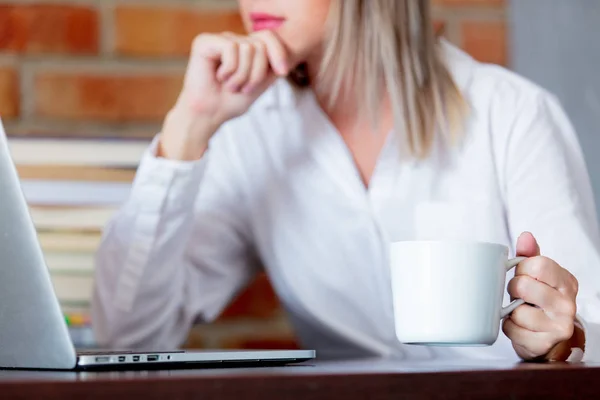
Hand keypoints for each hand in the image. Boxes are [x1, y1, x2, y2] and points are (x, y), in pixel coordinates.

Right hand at [159, 30, 290, 159]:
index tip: (282, 73)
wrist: (208, 116)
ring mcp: (218, 40)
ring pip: (248, 48)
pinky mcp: (204, 41)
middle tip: (242, 88)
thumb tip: (289, 55)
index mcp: (244, 49)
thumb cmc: (230, 103)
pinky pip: (231, 48)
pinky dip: (230, 70)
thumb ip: (272, 68)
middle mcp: (232, 40)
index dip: (279, 53)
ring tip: (229, 85)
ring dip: (242, 75)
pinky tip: (218, 77)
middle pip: (261, 45)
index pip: (269, 37)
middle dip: (256, 73)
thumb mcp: (260, 84)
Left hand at [502, 232, 579, 359]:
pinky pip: (511, 330)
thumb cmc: (540, 300)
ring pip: (516, 311)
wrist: (550, 338)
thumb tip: (525, 236)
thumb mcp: (538, 276)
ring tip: (520, 311)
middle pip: (523, 286)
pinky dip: (509, 327)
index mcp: (566, 282)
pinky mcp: (544, 344)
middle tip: (519, 295)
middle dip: (514, 289)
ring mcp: (557, 326)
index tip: (524, 275)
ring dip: (511, 311)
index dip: (522, 268)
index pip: (538, 264)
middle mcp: (567, 304)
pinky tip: (519, 326)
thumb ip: (530, 255)